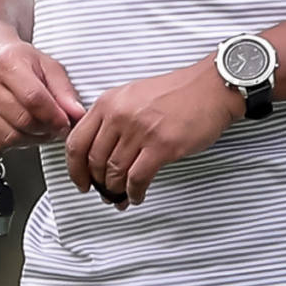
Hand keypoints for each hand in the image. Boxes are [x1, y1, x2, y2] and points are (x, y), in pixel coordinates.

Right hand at [0, 40, 85, 149]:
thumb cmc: (15, 62)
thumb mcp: (45, 65)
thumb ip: (64, 90)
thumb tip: (76, 115)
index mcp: (4, 63)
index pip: (34, 99)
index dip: (55, 116)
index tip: (65, 122)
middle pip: (23, 120)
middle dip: (45, 129)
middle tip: (53, 125)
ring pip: (10, 136)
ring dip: (30, 138)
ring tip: (37, 127)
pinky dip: (12, 143)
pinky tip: (18, 129)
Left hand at [64, 60, 243, 209]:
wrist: (210, 88)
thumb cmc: (175, 93)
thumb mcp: (131, 95)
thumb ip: (110, 117)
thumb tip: (96, 148)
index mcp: (107, 103)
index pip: (77, 141)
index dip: (74, 168)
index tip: (80, 181)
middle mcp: (119, 116)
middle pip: (94, 160)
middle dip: (97, 183)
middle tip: (103, 193)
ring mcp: (140, 131)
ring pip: (115, 171)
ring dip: (115, 190)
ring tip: (120, 198)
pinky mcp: (162, 146)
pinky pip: (138, 178)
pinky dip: (134, 192)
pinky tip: (136, 196)